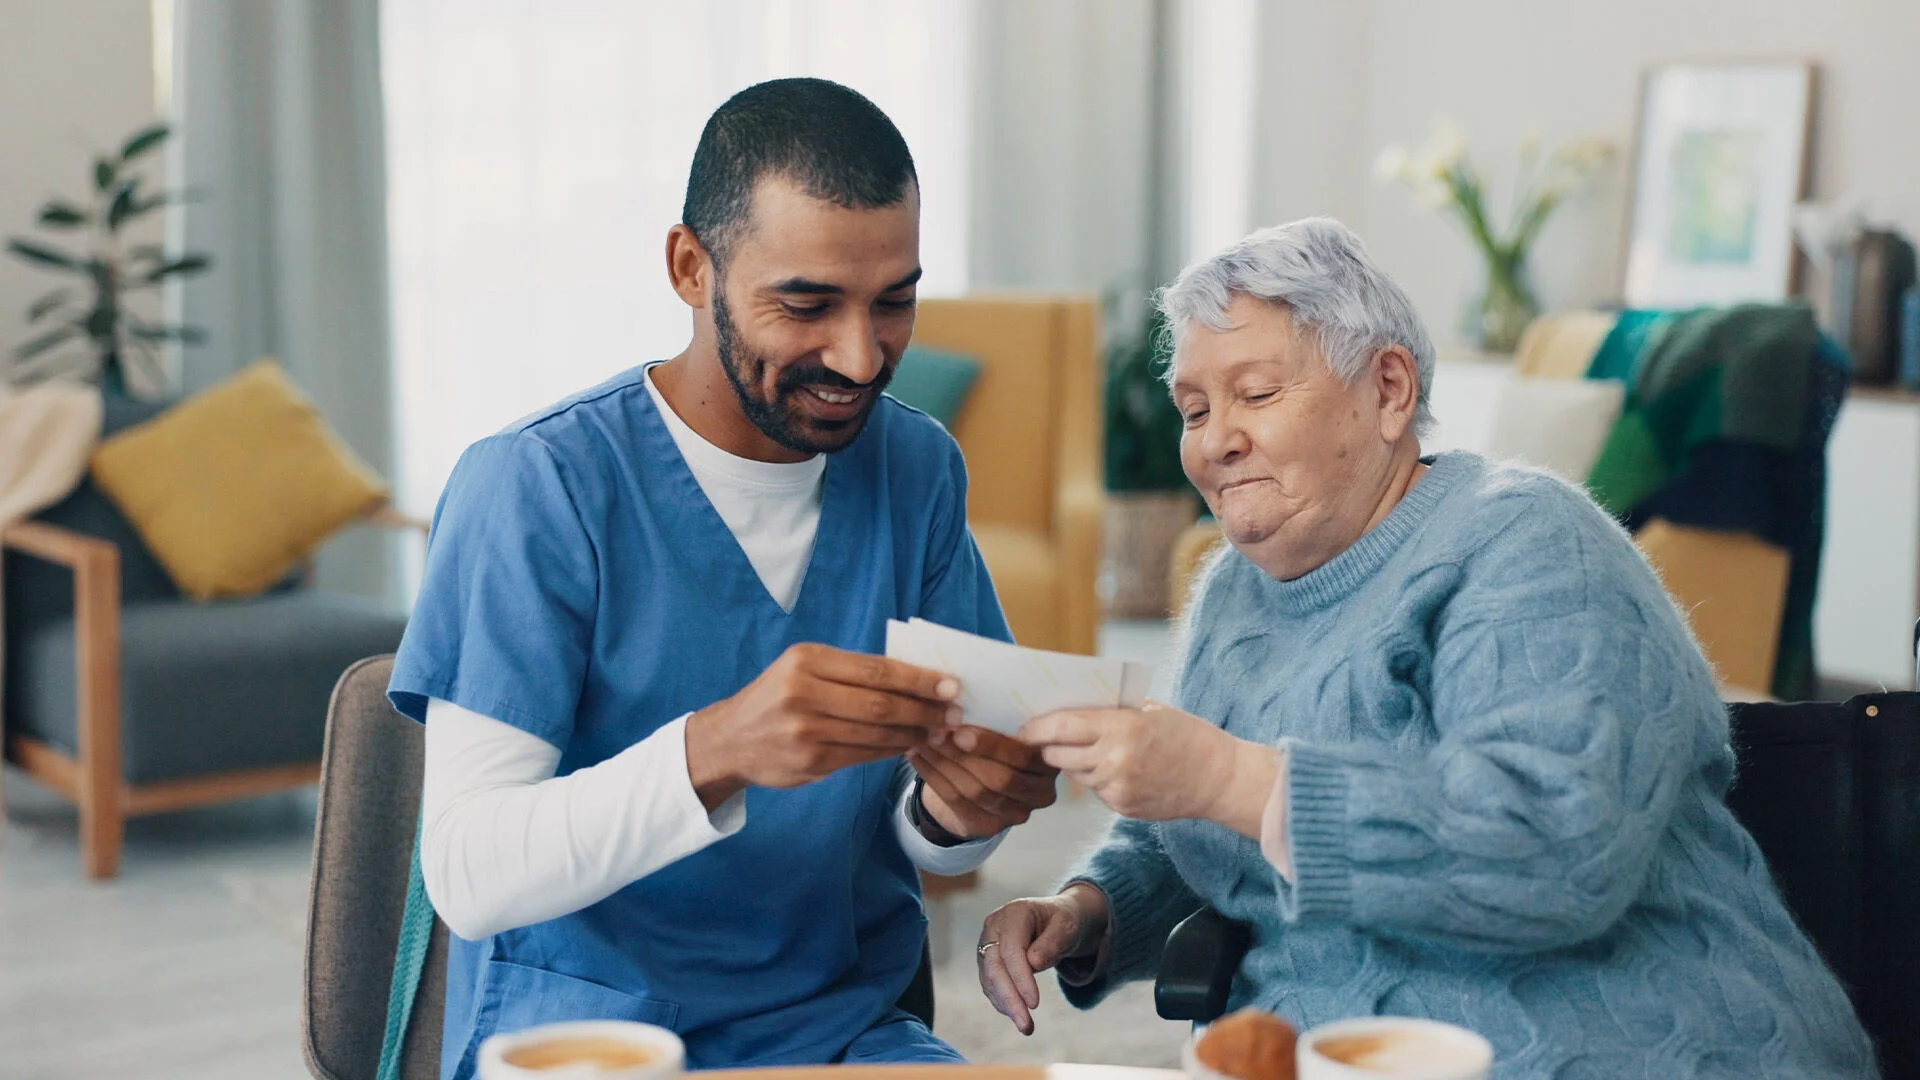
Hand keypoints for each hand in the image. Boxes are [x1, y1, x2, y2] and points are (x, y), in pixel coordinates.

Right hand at [686, 643, 958, 807]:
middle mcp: (804, 693)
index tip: (951, 685)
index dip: (919, 679)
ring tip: (939, 731)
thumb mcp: (805, 669)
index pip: (877, 670)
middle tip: (954, 713)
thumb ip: (853, 672)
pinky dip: (892, 751)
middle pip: (881, 703)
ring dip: (914, 733)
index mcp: (807, 661)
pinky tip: (909, 745)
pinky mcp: (810, 762)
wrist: (730, 739)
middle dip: (924, 709)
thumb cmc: (779, 697)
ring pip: (876, 733)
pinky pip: (863, 755)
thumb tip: (917, 676)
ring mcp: (806, 731)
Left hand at [907, 726, 1058, 839]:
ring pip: (975, 790)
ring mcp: (1017, 813)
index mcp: (1051, 762)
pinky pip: (956, 800)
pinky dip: (933, 775)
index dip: (993, 745)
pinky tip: (917, 755)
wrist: (985, 780)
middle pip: (999, 778)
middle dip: (963, 755)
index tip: (961, 728)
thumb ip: (1000, 718)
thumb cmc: (1000, 742)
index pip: (1025, 757)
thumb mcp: (1009, 728)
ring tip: (923, 739)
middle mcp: (1041, 792)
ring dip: (944, 762)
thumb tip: (962, 697)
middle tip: (936, 732)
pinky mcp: (990, 826)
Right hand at [977, 884, 1108, 1034]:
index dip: (1021, 978)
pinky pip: (991, 985)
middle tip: (1026, 1026)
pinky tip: (1018, 1015)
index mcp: (1014, 913)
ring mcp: (988, 944)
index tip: (1035, 1004)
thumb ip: (1053, 942)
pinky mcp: (988, 961)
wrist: (1058, 921)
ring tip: (1026, 1027)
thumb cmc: (1065, 922)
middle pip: (994, 967)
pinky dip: (1003, 1002)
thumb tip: (1033, 963)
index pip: (1011, 950)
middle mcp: (994, 927)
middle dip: (1009, 999)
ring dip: (1006, 1006)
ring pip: (989, 980)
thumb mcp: (1068, 927)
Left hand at [1018, 701, 1278, 834]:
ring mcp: (1117, 788)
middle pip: (1058, 756)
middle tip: (1042, 740)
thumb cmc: (1186, 735)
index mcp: (1121, 727)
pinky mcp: (1122, 807)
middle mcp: (1115, 760)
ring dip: (1075, 763)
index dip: (1036, 728)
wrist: (1219, 778)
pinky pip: (1096, 790)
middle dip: (1048, 748)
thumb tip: (1067, 708)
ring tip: (1091, 751)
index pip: (1061, 727)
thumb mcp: (1149, 710)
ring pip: (1075, 775)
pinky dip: (1098, 779)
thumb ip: (1109, 711)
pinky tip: (1118, 769)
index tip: (1023, 727)